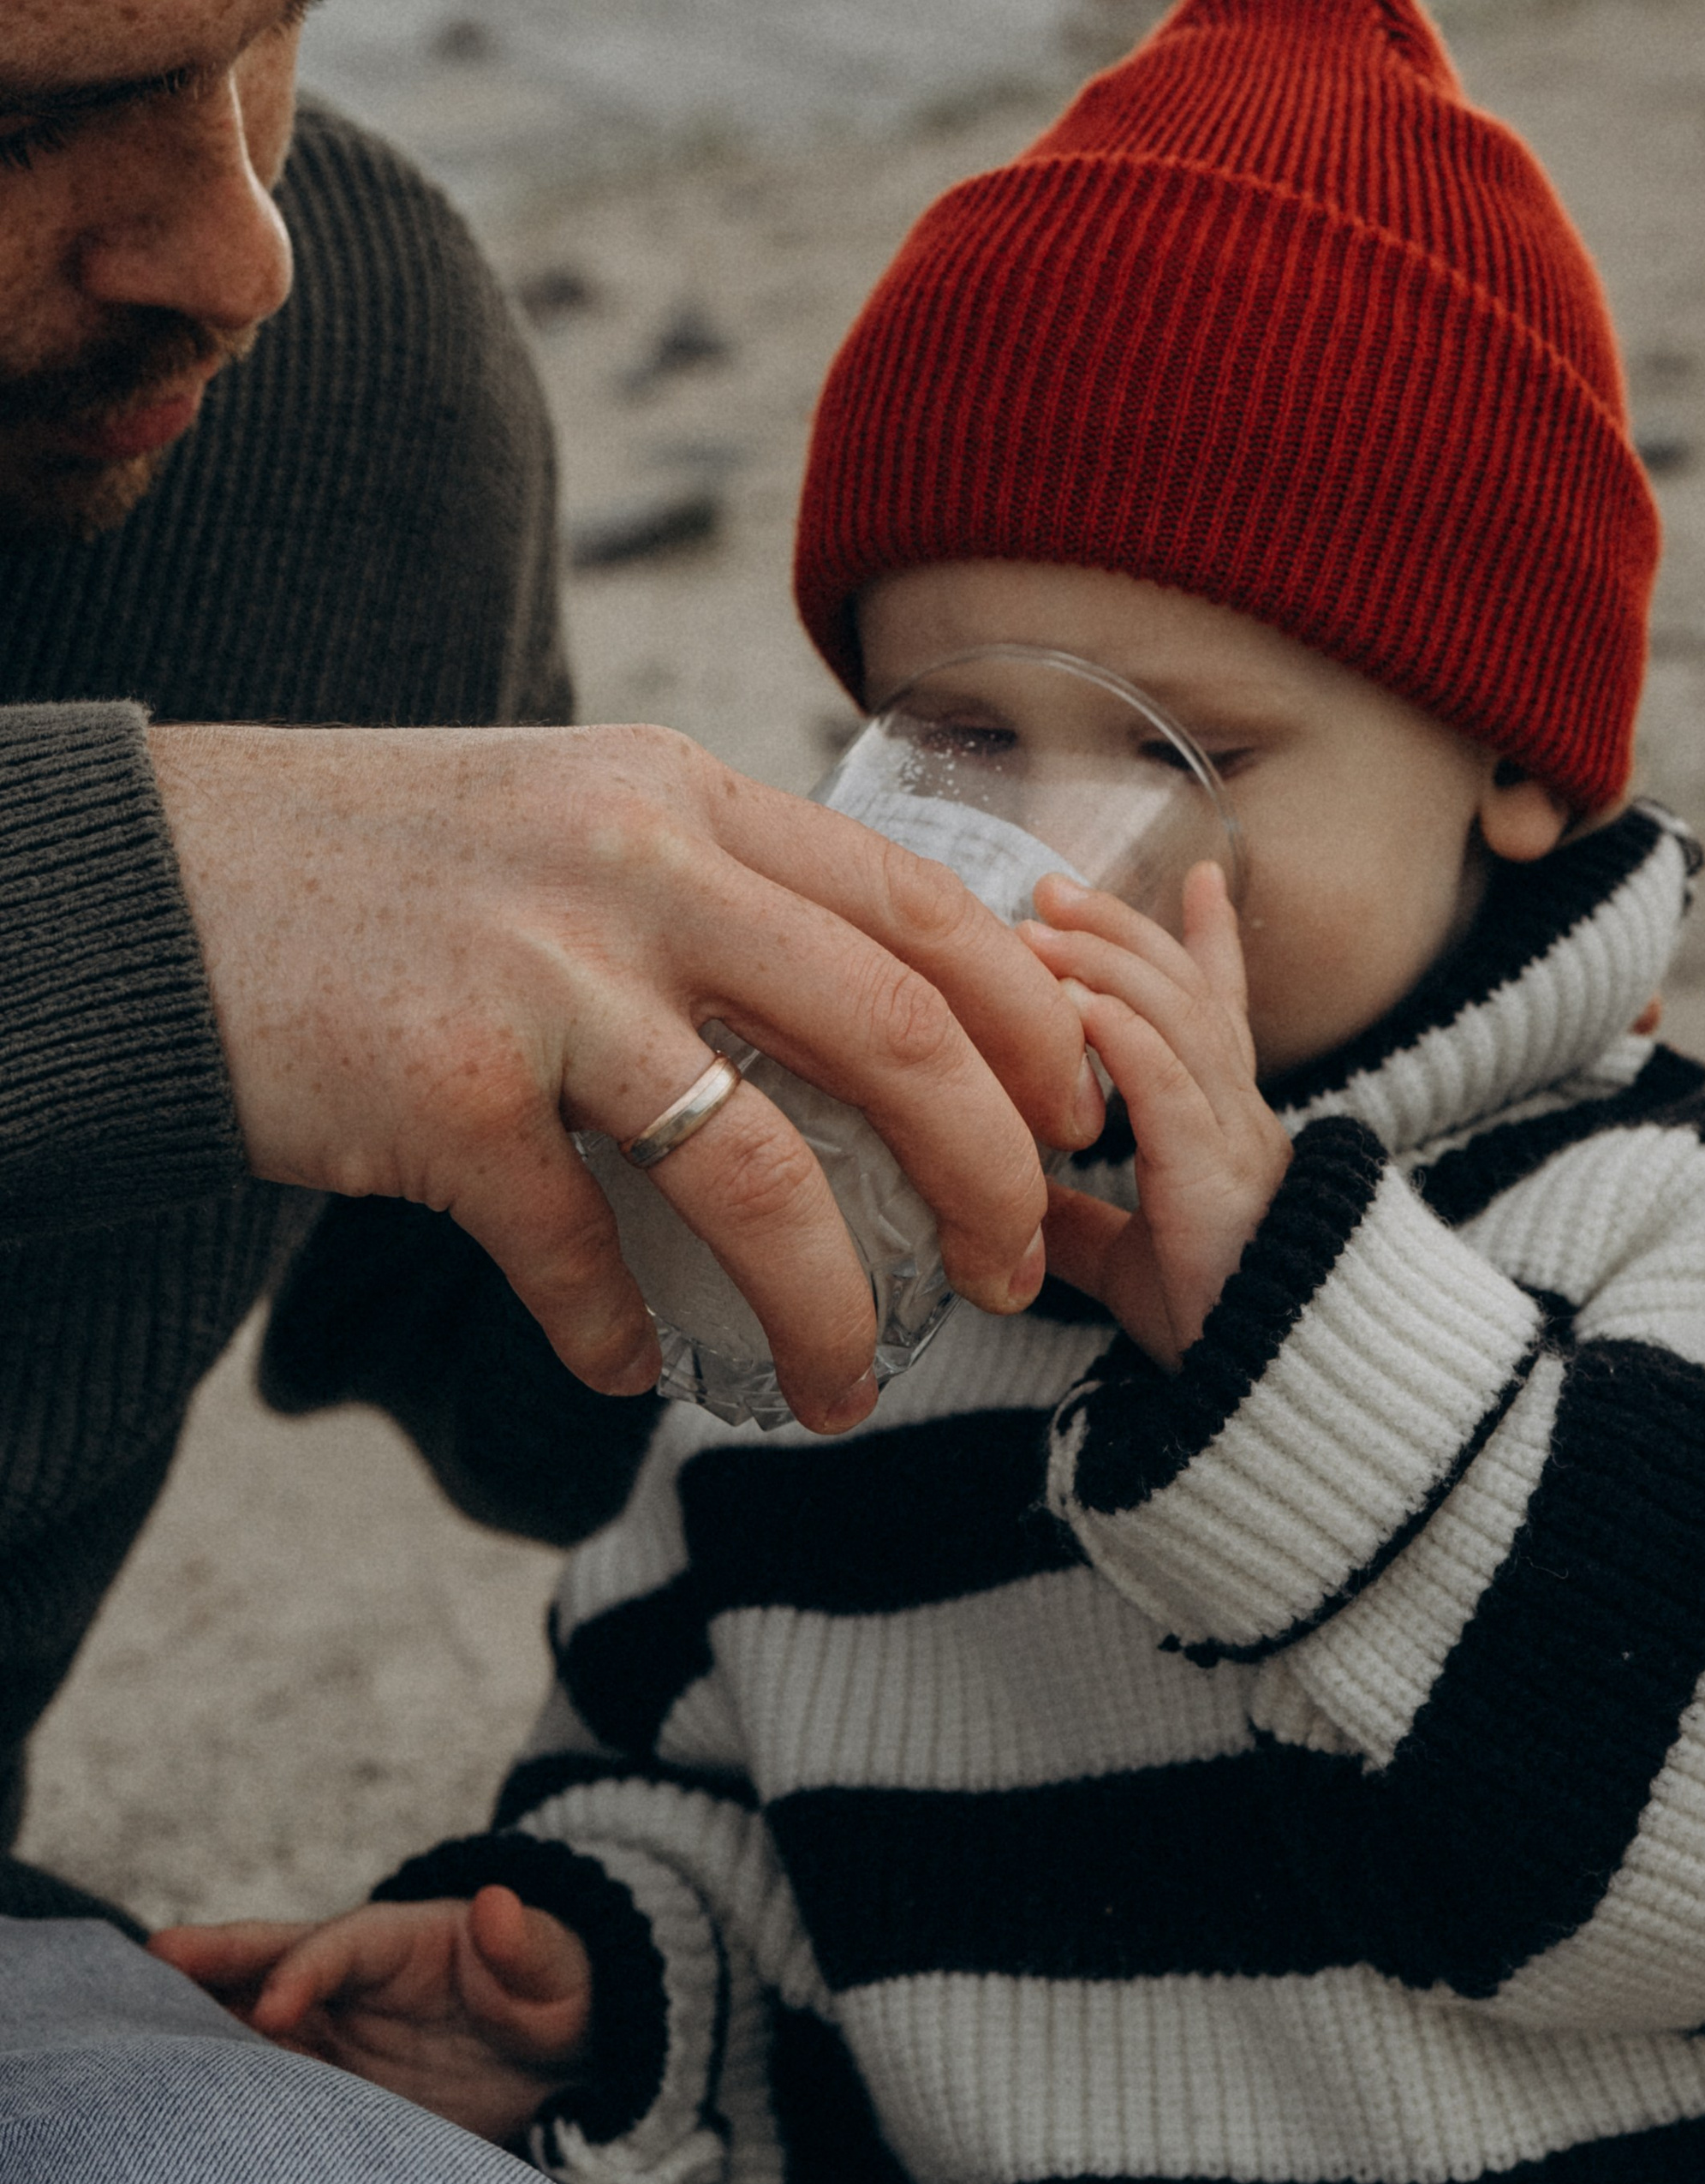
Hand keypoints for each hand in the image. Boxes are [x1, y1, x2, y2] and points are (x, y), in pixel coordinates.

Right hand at [149, 1890, 592, 2145]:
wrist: (561, 2061)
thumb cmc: (555, 1994)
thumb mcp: (556, 1967)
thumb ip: (525, 1944)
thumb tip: (498, 1903)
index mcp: (397, 1939)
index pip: (337, 1944)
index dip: (303, 1970)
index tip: (273, 2008)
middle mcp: (349, 1983)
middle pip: (267, 1968)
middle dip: (209, 1966)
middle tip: (143, 1966)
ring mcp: (332, 2037)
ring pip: (252, 2031)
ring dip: (202, 2037)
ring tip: (136, 2052)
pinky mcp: (331, 2094)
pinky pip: (272, 2095)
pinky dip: (229, 2104)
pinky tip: (186, 2126)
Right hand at [151, 723, 1104, 1430]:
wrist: (151, 883)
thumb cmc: (376, 869)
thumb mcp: (570, 816)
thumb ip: (706, 882)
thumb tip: (858, 1001)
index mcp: (686, 796)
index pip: (924, 902)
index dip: (1030, 1021)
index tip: (1074, 1116)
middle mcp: (640, 867)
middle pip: (899, 1031)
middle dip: (994, 1175)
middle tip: (1017, 1271)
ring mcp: (546, 978)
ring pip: (764, 1173)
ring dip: (831, 1304)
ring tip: (850, 1387)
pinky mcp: (448, 1091)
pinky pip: (582, 1253)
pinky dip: (617, 1335)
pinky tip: (623, 1371)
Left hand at [1024, 863, 1292, 1365]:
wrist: (1283, 1395)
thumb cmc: (1222, 1331)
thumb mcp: (1132, 1264)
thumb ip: (1079, 1224)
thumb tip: (1008, 1196)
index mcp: (1225, 1128)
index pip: (1220, 1012)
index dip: (1211, 941)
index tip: (1200, 874)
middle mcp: (1238, 1115)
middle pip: (1184, 991)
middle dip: (1123, 928)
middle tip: (1053, 886)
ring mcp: (1234, 1138)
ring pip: (1175, 1019)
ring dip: (1104, 963)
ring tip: (1037, 927)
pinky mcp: (1216, 1177)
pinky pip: (1170, 1087)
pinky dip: (1122, 1035)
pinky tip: (1073, 1001)